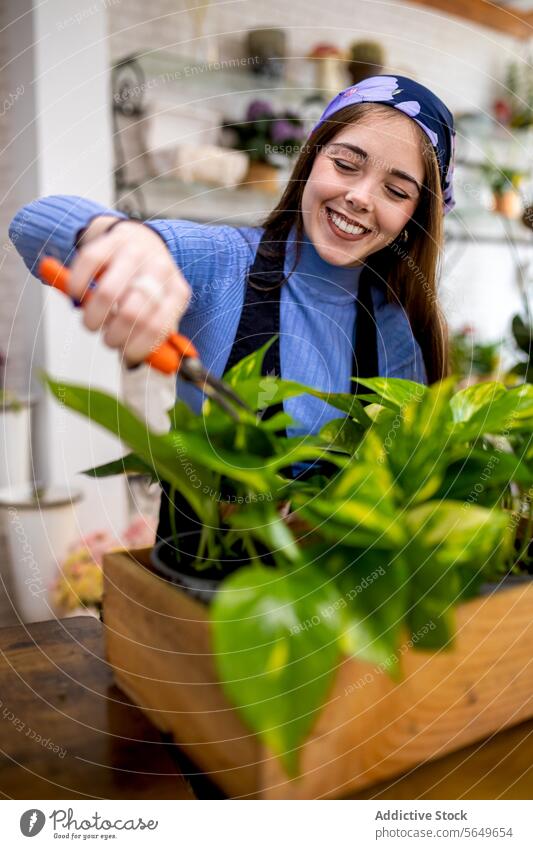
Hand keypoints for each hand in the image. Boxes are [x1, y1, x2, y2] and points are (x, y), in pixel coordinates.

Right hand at [69, 217, 191, 365]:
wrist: (141, 240)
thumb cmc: (148, 286)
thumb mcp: (161, 310)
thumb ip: (153, 336)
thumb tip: (139, 365)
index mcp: (177, 291)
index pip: (158, 327)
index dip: (137, 347)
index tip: (125, 355)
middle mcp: (159, 269)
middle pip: (131, 312)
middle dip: (114, 335)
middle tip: (108, 340)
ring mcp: (135, 252)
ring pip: (107, 292)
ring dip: (93, 317)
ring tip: (92, 323)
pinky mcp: (110, 240)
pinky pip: (88, 265)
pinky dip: (77, 286)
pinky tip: (77, 297)